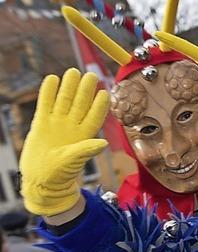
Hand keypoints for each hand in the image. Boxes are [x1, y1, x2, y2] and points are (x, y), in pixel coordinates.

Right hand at [20, 68, 108, 215]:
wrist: (40, 180)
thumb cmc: (59, 174)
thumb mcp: (73, 162)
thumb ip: (86, 150)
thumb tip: (104, 143)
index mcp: (84, 135)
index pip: (94, 116)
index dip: (99, 105)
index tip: (105, 92)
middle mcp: (73, 126)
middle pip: (80, 104)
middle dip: (85, 90)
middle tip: (90, 74)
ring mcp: (57, 123)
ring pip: (64, 100)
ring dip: (68, 87)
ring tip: (73, 71)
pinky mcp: (41, 123)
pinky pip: (45, 104)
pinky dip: (48, 92)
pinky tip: (52, 78)